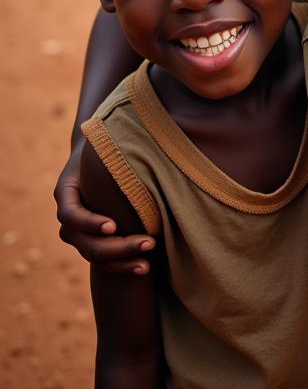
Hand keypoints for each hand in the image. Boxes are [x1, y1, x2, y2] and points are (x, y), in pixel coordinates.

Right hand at [55, 146, 154, 274]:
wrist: (98, 154)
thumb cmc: (105, 145)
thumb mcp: (103, 144)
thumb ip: (112, 149)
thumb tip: (133, 133)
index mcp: (66, 192)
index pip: (70, 215)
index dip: (89, 223)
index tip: (113, 225)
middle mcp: (68, 216)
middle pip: (85, 242)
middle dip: (117, 246)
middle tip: (148, 242)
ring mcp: (79, 232)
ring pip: (94, 256)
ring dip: (121, 262)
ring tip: (148, 263)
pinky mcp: (95, 239)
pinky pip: (104, 260)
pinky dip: (123, 265)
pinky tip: (145, 266)